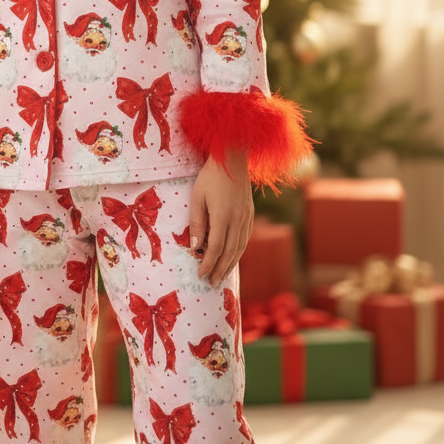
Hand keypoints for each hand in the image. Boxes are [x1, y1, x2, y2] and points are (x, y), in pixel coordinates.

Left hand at [189, 149, 253, 287]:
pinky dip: (238, 253)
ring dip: (230, 265)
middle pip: (229, 253)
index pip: (215, 249)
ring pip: (239, 248)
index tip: (200, 274)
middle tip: (210, 283)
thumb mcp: (197, 197)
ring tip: (221, 276)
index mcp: (223, 217)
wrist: (232, 159)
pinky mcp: (250, 215)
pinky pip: (244, 239)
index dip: (208, 264)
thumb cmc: (210, 177)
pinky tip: (232, 258)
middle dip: (219, 270)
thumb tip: (194, 247)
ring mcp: (246, 218)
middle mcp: (238, 221)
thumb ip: (197, 222)